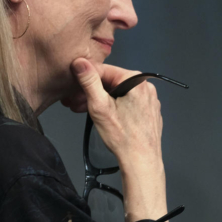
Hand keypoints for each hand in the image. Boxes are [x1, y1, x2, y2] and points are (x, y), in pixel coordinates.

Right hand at [71, 57, 168, 221]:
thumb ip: (89, 81)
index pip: (103, 70)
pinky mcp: (150, 110)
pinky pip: (128, 102)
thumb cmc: (120, 135)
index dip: (84, 78)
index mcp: (135, 79)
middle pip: (111, 82)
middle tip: (75, 104)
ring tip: (85, 111)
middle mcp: (146, 86)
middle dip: (91, 91)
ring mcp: (150, 98)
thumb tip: (80, 62)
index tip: (71, 90)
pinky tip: (105, 117)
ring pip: (119, 92)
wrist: (141, 160)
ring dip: (101, 99)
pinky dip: (115, 106)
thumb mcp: (99, 106)